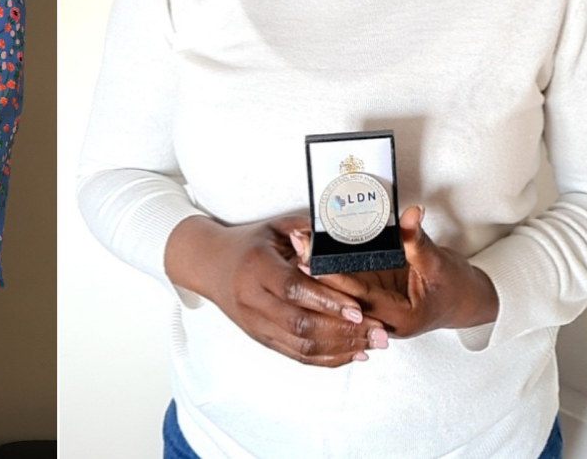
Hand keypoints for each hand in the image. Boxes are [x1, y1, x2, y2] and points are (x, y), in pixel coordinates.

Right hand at [165, 214, 387, 366]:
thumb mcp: (276, 228)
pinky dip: (327, 359)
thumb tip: (350, 234)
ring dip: (341, 349)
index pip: (294, 290)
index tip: (358, 308)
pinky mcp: (261, 338)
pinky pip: (296, 355)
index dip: (327, 301)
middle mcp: (253, 300)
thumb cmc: (248, 243)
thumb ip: (310, 234)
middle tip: (378, 331)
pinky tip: (352, 354)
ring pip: (300, 346)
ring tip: (372, 344)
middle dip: (344, 331)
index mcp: (257, 267)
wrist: (209, 264)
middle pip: (301, 324)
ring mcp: (256, 324)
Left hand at [299, 206, 499, 338]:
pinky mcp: (372, 299)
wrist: (465, 301)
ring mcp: (375, 311)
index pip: (359, 297)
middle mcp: (382, 320)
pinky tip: (315, 255)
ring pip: (342, 295)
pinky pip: (349, 288)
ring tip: (298, 246)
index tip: (311, 260)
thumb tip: (411, 214)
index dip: (334, 278)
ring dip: (321, 272)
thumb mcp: (438, 262)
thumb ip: (418, 240)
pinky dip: (333, 273)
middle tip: (297, 246)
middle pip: (343, 298)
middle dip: (319, 273)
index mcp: (400, 318)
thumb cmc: (454, 287)